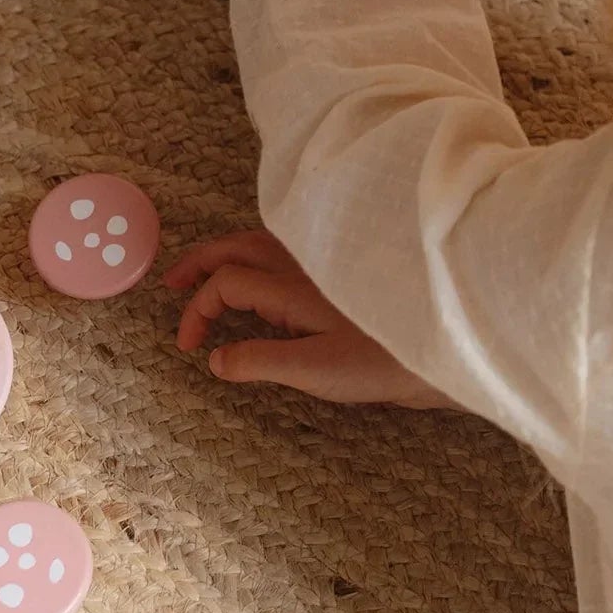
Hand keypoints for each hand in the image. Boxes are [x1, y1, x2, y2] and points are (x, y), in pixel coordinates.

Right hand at [164, 229, 456, 408]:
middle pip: (236, 247)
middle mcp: (301, 262)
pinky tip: (261, 276)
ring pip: (260, 241)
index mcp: (289, 285)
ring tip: (206, 274)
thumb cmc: (383, 360)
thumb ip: (260, 361)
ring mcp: (320, 261)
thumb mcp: (315, 371)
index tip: (189, 346)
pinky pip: (283, 247)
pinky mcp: (338, 269)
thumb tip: (214, 358)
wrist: (442, 342)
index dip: (198, 310)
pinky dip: (256, 255)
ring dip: (226, 254)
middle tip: (171, 283)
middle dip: (200, 262)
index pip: (226, 283)